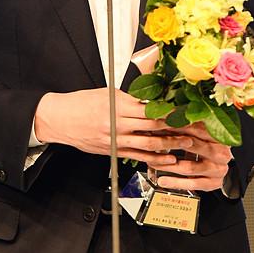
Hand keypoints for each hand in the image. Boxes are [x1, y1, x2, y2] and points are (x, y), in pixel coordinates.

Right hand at [34, 88, 193, 167]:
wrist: (59, 118)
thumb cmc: (81, 103)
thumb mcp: (106, 93)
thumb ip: (128, 99)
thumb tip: (150, 100)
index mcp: (118, 104)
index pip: (151, 107)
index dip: (170, 110)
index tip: (186, 110)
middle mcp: (118, 122)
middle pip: (153, 125)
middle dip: (176, 127)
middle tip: (194, 127)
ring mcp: (115, 139)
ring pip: (148, 143)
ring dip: (169, 144)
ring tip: (186, 144)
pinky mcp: (112, 150)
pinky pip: (137, 156)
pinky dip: (154, 158)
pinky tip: (167, 159)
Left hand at [147, 121, 232, 191]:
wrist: (219, 168)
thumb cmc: (206, 147)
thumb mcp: (199, 134)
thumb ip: (185, 125)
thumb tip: (161, 112)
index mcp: (218, 135)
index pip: (195, 127)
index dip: (175, 124)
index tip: (157, 122)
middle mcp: (221, 152)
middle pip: (192, 145)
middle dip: (169, 142)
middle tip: (151, 139)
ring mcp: (218, 169)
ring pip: (189, 167)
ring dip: (168, 165)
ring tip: (152, 162)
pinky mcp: (213, 183)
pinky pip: (192, 183)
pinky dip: (175, 182)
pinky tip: (162, 180)